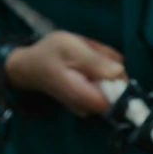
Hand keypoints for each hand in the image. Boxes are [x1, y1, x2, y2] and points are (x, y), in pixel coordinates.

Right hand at [4, 31, 125, 116]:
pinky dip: (101, 68)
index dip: (121, 81)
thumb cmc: (48, 54)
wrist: (30, 66)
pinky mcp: (91, 98)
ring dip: (106, 64)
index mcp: (84, 96)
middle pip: (119, 88)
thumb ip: (95, 61)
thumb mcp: (70, 47)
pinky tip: (87, 61)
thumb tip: (119, 72)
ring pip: (114, 81)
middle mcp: (90, 106)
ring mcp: (91, 104)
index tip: (109, 64)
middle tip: (93, 52)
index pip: (119, 100)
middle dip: (112, 66)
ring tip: (87, 54)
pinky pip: (107, 81)